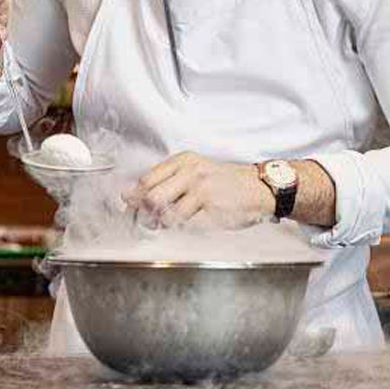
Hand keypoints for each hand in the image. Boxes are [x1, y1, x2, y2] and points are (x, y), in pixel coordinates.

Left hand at [124, 153, 273, 230]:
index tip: (131, 206)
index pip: (147, 179)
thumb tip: (136, 198)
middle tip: (147, 220)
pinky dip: (183, 228)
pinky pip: (186, 224)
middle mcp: (191, 172)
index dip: (135, 197)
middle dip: (145, 213)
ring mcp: (202, 190)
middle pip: (152, 197)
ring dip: (164, 224)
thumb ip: (168, 181)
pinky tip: (190, 222)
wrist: (259, 188)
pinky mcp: (212, 208)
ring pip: (167, 214)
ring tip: (170, 222)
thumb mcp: (196, 171)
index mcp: (184, 161)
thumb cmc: (225, 182)